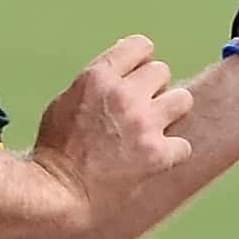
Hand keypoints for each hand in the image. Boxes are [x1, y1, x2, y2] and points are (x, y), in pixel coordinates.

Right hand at [31, 34, 195, 219]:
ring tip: (153, 129)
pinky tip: (154, 159)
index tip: (136, 76)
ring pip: (182, 99)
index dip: (140, 60)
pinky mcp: (157, 154)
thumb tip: (121, 70)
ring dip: (170, 113)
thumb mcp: (66, 100)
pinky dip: (171, 153)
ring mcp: (144, 124)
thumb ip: (96, 82)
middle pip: (162, 71)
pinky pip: (183, 144)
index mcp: (98, 77)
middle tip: (140, 110)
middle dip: (153, 88)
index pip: (140, 46)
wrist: (57, 192)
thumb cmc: (55, 150)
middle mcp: (124, 95)